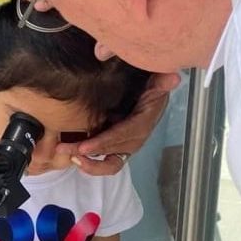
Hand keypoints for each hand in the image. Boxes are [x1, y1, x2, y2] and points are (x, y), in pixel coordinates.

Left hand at [57, 72, 180, 175]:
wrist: (148, 95)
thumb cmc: (150, 87)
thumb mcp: (156, 82)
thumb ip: (162, 81)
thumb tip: (174, 77)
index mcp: (142, 124)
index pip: (122, 136)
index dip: (104, 143)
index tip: (84, 147)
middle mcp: (135, 139)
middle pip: (112, 153)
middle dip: (88, 154)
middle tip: (65, 150)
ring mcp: (126, 146)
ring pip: (109, 162)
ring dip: (88, 163)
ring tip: (67, 155)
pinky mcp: (117, 146)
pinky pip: (105, 159)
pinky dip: (90, 161)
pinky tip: (72, 154)